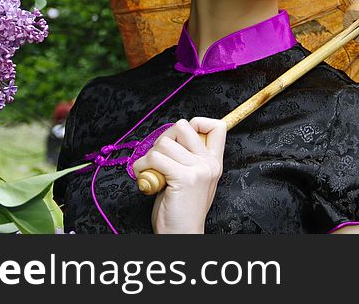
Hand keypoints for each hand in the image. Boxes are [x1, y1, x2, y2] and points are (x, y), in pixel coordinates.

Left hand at [131, 117, 226, 233]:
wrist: (181, 234)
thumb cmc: (181, 210)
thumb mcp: (193, 180)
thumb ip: (188, 159)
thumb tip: (170, 138)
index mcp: (213, 162)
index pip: (216, 126)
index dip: (196, 123)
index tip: (180, 138)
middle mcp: (209, 163)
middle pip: (183, 126)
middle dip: (164, 138)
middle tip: (159, 158)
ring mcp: (198, 170)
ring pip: (164, 143)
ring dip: (149, 156)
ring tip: (150, 172)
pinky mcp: (184, 178)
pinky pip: (155, 158)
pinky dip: (142, 166)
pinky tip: (145, 177)